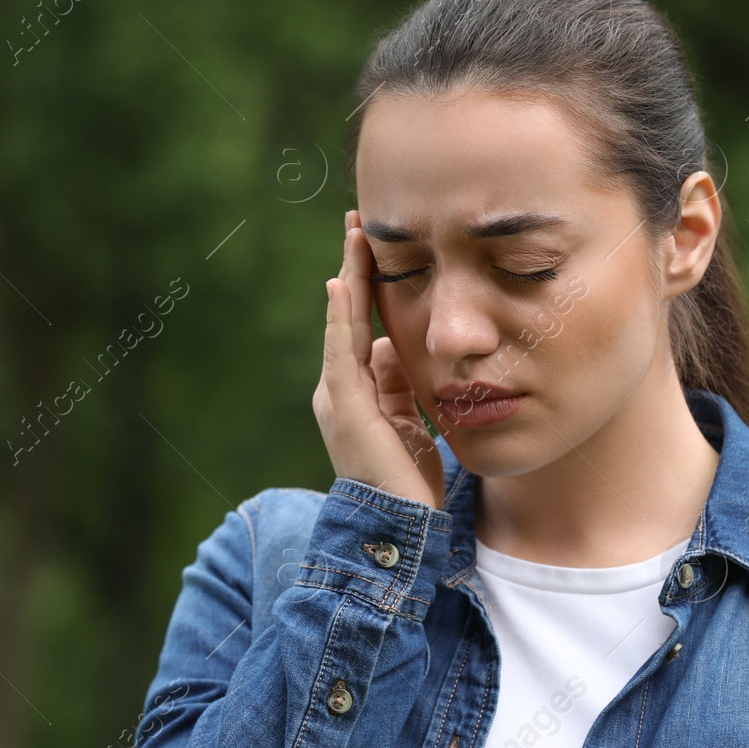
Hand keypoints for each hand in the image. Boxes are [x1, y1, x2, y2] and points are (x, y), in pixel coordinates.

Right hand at [313, 209, 445, 511]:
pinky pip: (341, 353)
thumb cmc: (409, 479)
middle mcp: (339, 388)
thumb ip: (400, 383)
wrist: (399, 527)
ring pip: (343, 324)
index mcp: (357, 390)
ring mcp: (338, 397)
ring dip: (349, 277)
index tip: (373, 243)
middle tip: (358, 220)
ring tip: (355, 235)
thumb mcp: (410, 417)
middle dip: (354, 267)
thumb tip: (398, 346)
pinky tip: (343, 284)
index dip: (368, 284)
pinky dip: (341, 317)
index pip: (361, 324)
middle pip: (347, 315)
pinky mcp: (346, 408)